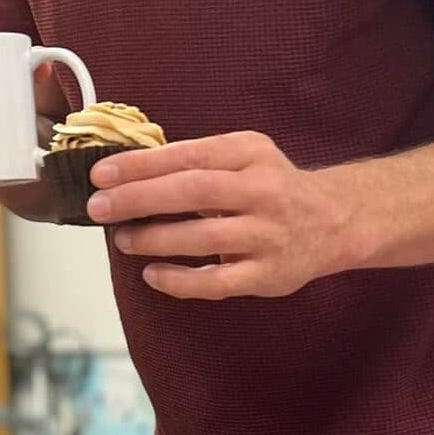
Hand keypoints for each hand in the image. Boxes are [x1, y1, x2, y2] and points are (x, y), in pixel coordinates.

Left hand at [85, 131, 356, 299]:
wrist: (334, 220)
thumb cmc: (272, 184)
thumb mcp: (243, 154)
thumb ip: (197, 158)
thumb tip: (128, 169)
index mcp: (250, 153)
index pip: (188, 155)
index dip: (141, 165)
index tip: (101, 173)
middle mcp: (263, 191)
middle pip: (193, 192)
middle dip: (138, 198)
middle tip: (99, 206)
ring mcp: (268, 235)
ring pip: (203, 237)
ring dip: (154, 238)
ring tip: (122, 239)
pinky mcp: (270, 275)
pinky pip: (218, 281)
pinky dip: (181, 280)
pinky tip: (153, 275)